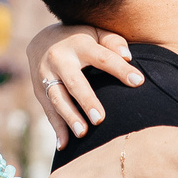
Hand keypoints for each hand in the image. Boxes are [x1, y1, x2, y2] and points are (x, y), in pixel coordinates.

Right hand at [25, 23, 141, 138]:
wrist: (42, 39)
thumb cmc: (81, 39)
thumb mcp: (96, 32)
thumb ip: (113, 42)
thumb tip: (128, 56)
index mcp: (79, 44)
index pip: (103, 57)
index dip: (120, 69)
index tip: (138, 82)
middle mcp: (59, 59)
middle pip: (74, 82)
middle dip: (86, 100)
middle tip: (100, 119)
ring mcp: (46, 75)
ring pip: (57, 98)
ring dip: (69, 117)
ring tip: (83, 133)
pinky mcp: (38, 90)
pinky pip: (48, 110)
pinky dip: (56, 128)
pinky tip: (64, 145)